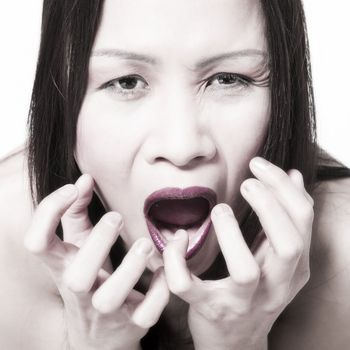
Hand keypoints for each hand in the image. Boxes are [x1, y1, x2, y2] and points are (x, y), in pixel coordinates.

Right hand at [23, 174, 168, 349]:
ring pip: (110, 297)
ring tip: (144, 244)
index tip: (72, 189)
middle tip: (116, 217)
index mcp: (63, 267)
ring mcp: (105, 311)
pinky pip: (147, 313)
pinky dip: (159, 291)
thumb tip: (85, 179)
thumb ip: (76, 213)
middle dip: (98, 243)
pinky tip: (164, 269)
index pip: (37, 243)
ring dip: (130, 269)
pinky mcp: (132, 324)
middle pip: (77, 276)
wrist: (97, 337)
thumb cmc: (88, 277)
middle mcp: (79, 291)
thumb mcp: (77, 247)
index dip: (48, 213)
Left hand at [162, 157, 313, 349]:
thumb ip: (285, 217)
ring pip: (244, 270)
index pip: (303, 219)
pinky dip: (177, 259)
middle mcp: (275, 287)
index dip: (283, 186)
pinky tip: (179, 240)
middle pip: (288, 244)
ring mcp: (241, 301)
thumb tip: (293, 175)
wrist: (235, 343)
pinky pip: (188, 286)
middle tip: (247, 183)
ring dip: (230, 233)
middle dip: (268, 205)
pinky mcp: (207, 309)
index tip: (258, 164)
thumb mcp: (277, 256)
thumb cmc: (255, 289)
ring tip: (220, 209)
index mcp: (294, 268)